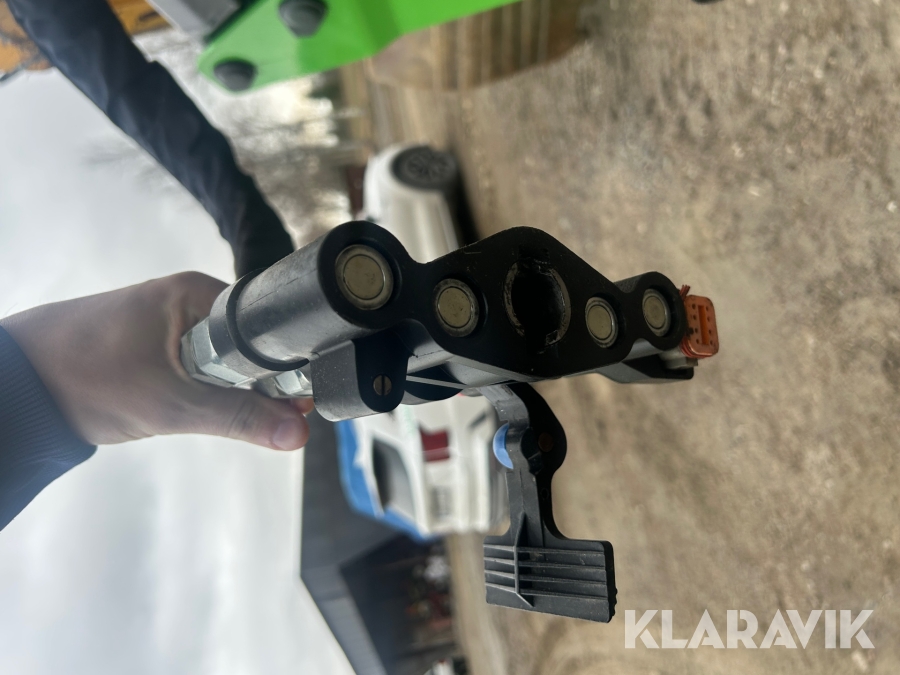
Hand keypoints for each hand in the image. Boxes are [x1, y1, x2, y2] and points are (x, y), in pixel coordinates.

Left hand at [0, 272, 311, 448]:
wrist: (16, 383)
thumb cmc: (89, 377)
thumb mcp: (172, 403)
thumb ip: (239, 416)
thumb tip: (298, 432)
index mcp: (197, 294)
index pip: (266, 325)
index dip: (286, 365)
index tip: (301, 401)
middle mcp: (189, 300)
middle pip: (250, 343)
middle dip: (261, 382)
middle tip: (274, 416)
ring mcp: (171, 321)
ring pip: (225, 359)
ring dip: (233, 388)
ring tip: (236, 415)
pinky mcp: (156, 344)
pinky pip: (201, 366)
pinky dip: (207, 388)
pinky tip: (204, 408)